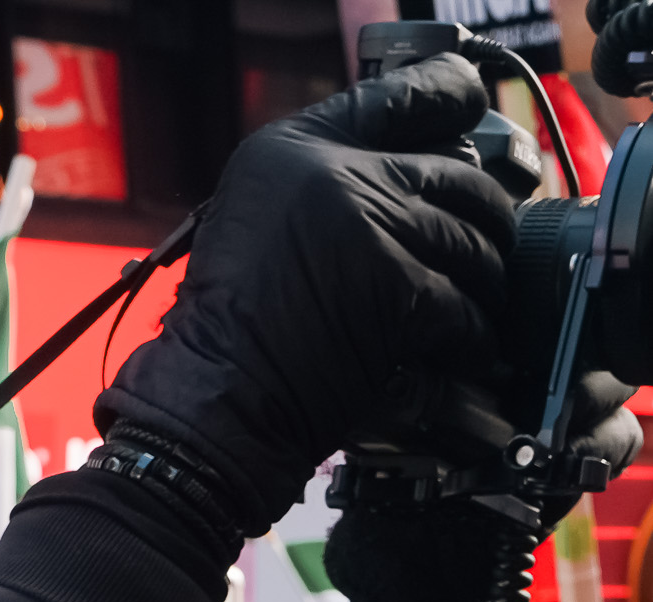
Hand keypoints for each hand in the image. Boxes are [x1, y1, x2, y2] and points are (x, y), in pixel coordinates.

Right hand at [98, 53, 513, 534]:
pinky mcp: (399, 290)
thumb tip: (392, 189)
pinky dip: (473, 335)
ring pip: (471, 243)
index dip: (447, 107)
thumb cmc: (219, 337)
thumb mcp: (247, 225)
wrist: (212, 402)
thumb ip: (314, 191)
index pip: (400, 100)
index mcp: (291, 150)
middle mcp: (334, 174)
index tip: (468, 126)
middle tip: (488, 243)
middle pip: (456, 175)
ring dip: (485, 279)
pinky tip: (469, 348)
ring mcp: (372, 228)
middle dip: (485, 216)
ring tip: (481, 302)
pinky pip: (464, 306)